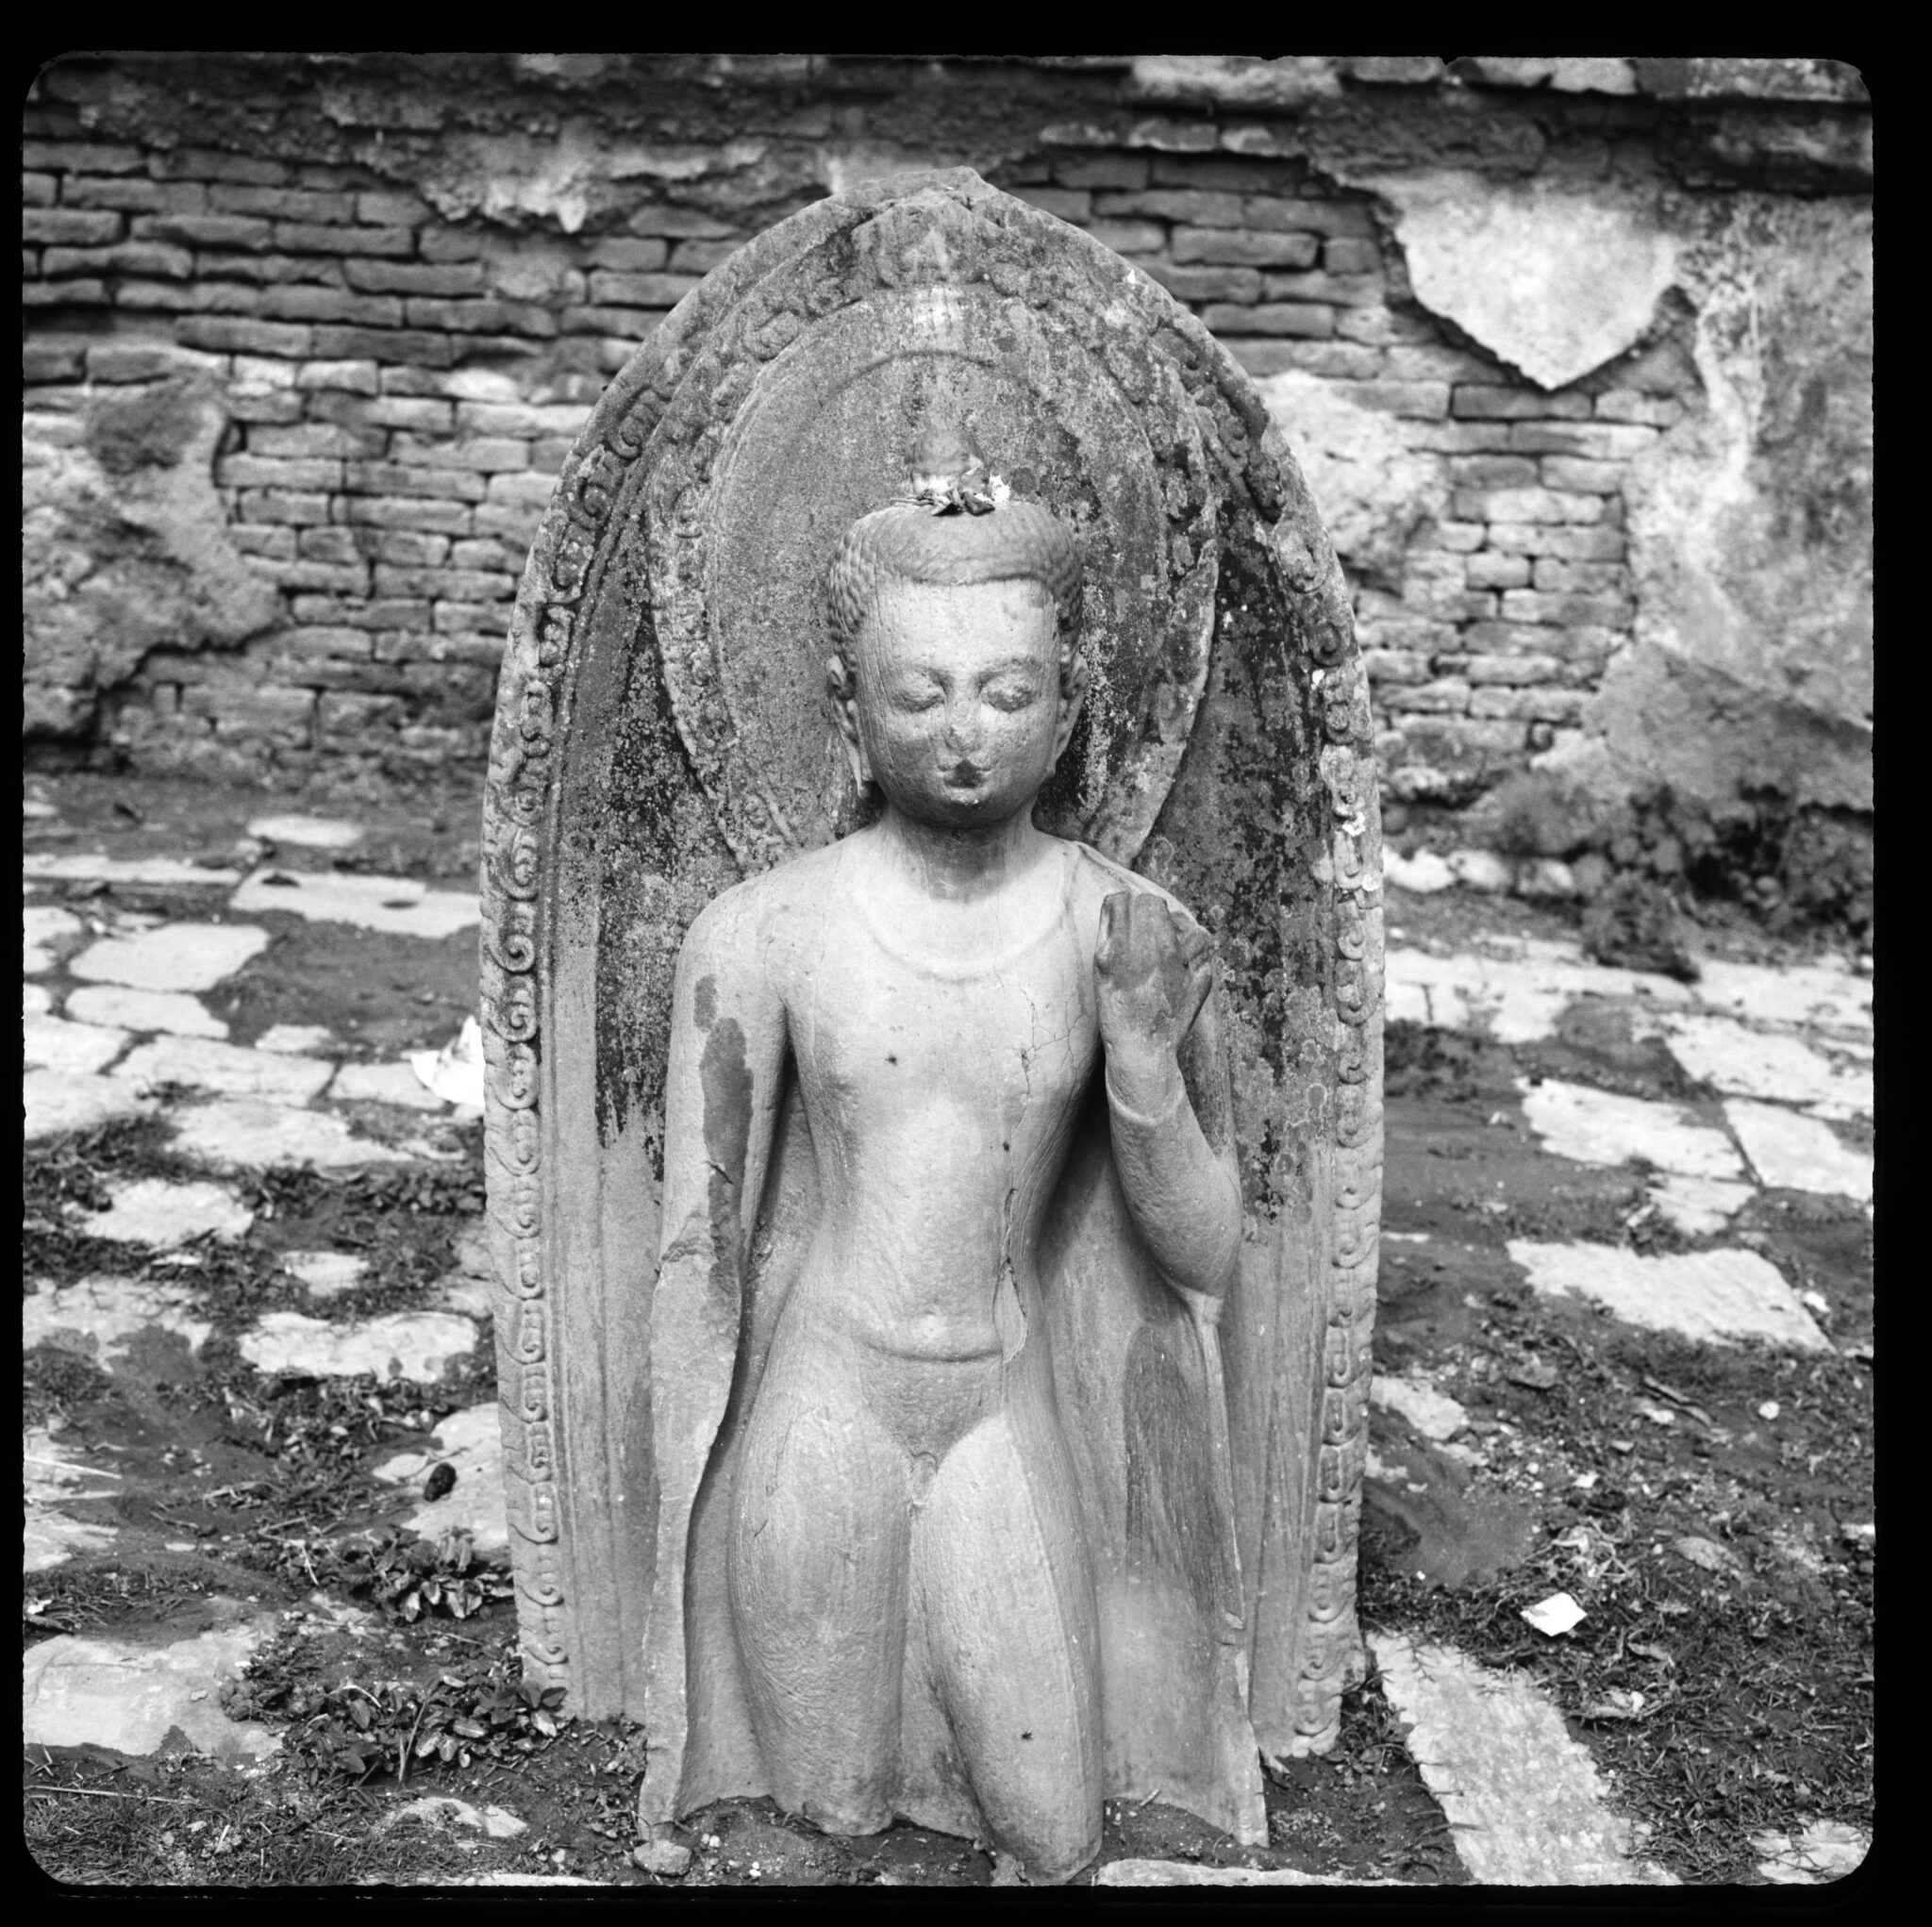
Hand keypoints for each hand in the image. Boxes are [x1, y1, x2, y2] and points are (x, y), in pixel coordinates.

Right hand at [1094, 892, 1214, 1070]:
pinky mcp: (1200, 977)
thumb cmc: (1117, 1009)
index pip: (1124, 900)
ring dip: (1176, 929)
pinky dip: (1195, 952)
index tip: (1124, 919)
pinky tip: (1183, 963)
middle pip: (1153, 904)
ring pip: (1184, 922)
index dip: (1123, 907)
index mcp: (1121, 948)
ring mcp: (1179, 963)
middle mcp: (1152, 950)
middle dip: (1148, 913)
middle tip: (1144, 932)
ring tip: (1167, 946)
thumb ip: (1108, 931)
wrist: (1142, 1048)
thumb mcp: (1101, 969)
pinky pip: (1204, 948)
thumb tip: (1117, 901)